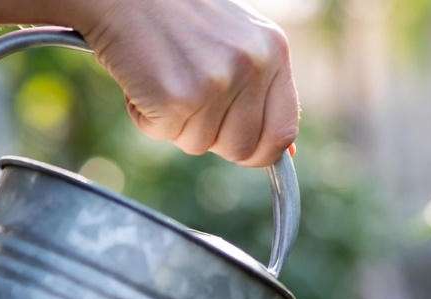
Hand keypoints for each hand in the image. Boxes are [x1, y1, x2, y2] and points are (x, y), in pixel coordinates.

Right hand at [63, 0, 298, 166]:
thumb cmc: (177, 15)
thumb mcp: (237, 41)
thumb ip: (262, 91)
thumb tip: (286, 152)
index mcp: (274, 51)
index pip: (283, 132)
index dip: (261, 152)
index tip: (241, 148)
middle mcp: (253, 66)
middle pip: (242, 148)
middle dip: (212, 137)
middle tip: (188, 102)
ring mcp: (217, 82)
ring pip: (200, 144)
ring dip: (176, 124)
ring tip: (164, 78)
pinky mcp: (178, 96)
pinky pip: (164, 134)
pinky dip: (146, 116)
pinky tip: (143, 79)